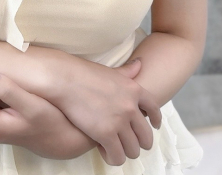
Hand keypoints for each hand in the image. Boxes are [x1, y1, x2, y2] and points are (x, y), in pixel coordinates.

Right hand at [48, 57, 162, 166]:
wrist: (66, 79)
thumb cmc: (84, 73)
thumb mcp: (111, 71)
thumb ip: (127, 71)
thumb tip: (140, 64)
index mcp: (134, 89)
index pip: (154, 109)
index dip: (156, 120)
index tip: (154, 126)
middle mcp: (131, 107)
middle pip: (146, 136)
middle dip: (139, 143)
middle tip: (128, 143)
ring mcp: (119, 121)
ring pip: (133, 150)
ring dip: (124, 152)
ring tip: (113, 147)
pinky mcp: (105, 134)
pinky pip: (117, 156)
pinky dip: (112, 157)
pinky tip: (102, 149)